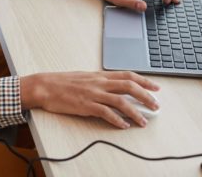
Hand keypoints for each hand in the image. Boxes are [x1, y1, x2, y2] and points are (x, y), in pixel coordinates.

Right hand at [20, 71, 159, 128]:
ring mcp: (93, 94)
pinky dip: (117, 120)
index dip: (144, 81)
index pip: (127, 75)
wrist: (46, 86)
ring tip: (144, 121)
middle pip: (129, 86)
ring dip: (135, 112)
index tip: (156, 87)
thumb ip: (99, 81)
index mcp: (100, 75)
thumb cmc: (62, 82)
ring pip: (121, 101)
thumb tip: (112, 86)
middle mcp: (99, 83)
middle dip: (146, 96)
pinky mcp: (86, 105)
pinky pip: (106, 113)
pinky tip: (124, 126)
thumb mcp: (84, 77)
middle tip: (156, 105)